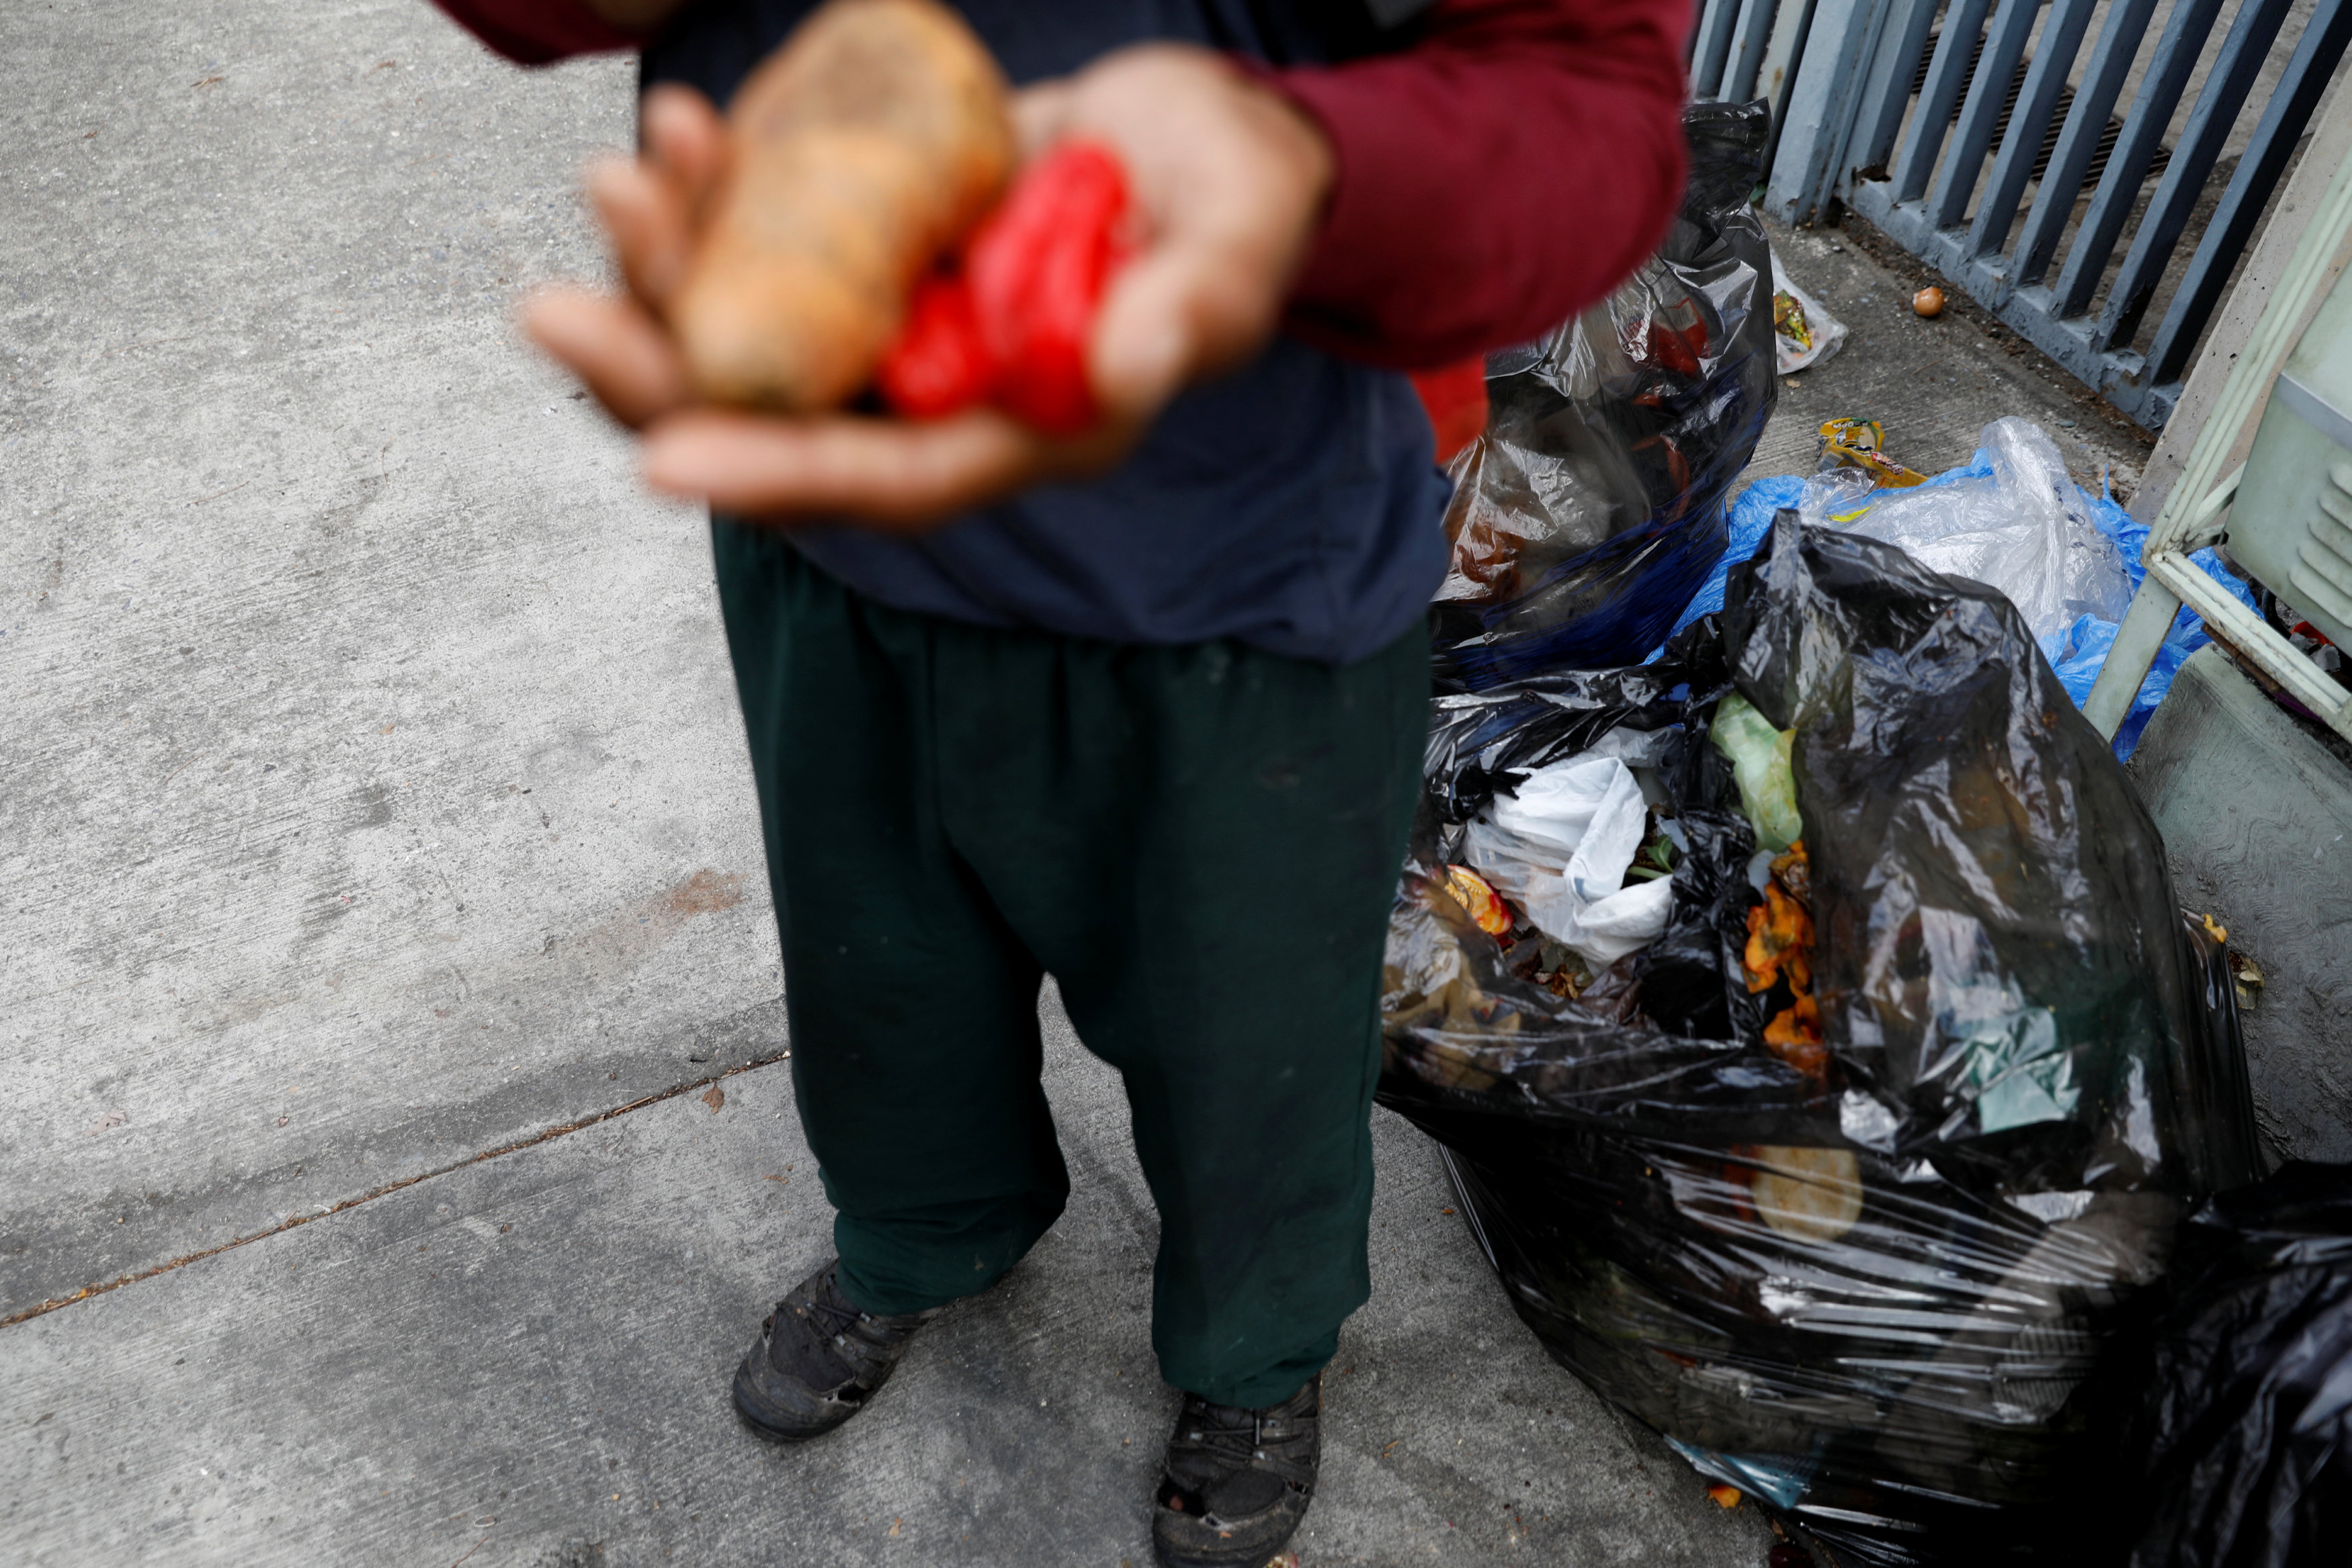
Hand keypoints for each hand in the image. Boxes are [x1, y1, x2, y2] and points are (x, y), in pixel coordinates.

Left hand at [524, 46, 1333, 530]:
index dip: (778, 473)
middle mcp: (930, 395)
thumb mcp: (1230, 251)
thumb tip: (1114, 375)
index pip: (883, 477)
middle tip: (552, 314)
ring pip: (742, 333)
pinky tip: (678, 131)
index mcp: (1013, 429)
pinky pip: (757, 244)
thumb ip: (1186, 314)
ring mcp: (883, 323)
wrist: (1196, 138)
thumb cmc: (1227, 200)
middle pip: (772, 423)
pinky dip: (707, 199)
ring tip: (616, 180)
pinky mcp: (856, 248)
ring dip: (662, 272)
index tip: (668, 460)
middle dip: (658, 378)